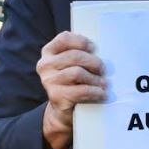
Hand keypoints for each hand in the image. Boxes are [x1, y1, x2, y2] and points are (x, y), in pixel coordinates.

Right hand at [37, 31, 105, 148]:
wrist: (64, 110)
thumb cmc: (73, 82)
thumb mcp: (72, 64)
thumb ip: (80, 53)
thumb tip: (100, 47)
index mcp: (49, 52)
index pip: (64, 38)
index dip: (81, 41)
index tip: (94, 48)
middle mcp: (45, 65)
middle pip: (74, 56)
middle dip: (93, 62)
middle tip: (103, 69)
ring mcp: (48, 81)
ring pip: (77, 73)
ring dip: (95, 78)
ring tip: (103, 83)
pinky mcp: (55, 96)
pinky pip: (80, 90)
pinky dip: (95, 91)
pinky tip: (101, 93)